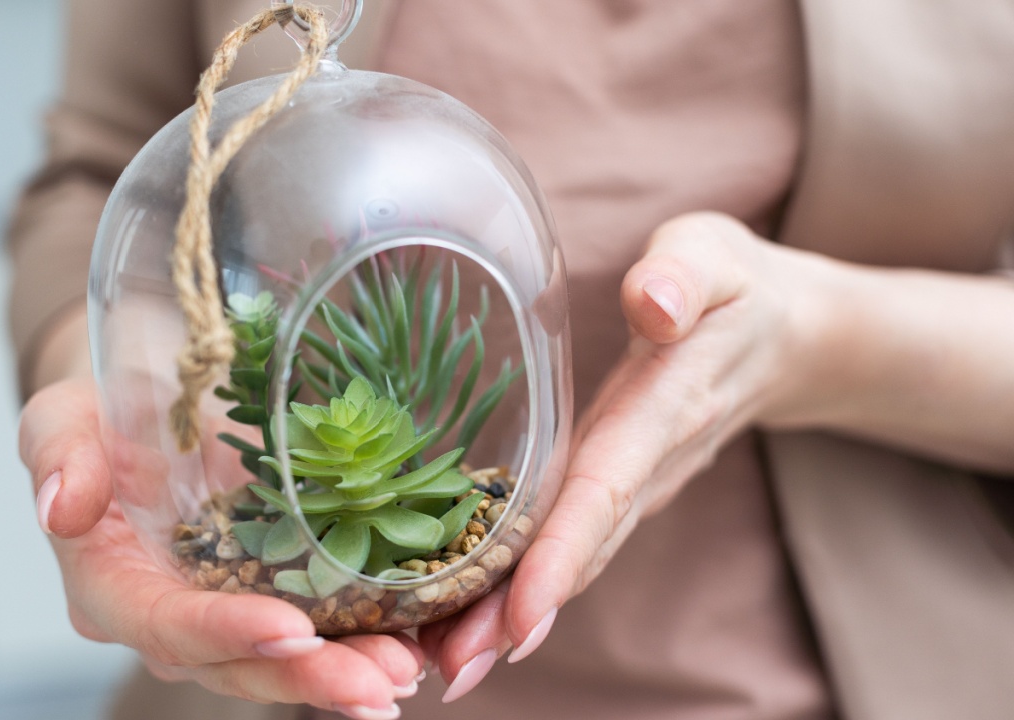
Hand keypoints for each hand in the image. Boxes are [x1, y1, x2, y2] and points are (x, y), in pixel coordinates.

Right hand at [18, 373, 423, 718]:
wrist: (149, 397)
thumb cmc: (102, 407)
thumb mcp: (64, 413)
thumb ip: (58, 454)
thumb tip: (61, 508)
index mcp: (111, 583)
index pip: (164, 625)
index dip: (224, 634)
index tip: (291, 628)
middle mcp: (167, 613)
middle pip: (233, 663)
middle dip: (307, 675)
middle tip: (381, 682)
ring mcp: (220, 607)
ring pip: (280, 657)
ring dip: (345, 671)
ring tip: (406, 670)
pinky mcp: (267, 587)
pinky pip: (314, 624)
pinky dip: (362, 637)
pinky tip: (414, 640)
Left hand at [419, 212, 832, 698]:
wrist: (785, 335)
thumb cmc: (733, 287)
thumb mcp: (714, 257)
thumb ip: (684, 276)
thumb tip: (654, 303)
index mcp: (664, 406)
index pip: (607, 489)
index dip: (561, 553)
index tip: (518, 617)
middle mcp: (648, 461)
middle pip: (580, 549)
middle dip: (517, 613)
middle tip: (450, 670)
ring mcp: (635, 482)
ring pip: (572, 558)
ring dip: (511, 615)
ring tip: (446, 665)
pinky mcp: (620, 484)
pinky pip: (570, 541)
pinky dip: (523, 584)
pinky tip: (471, 613)